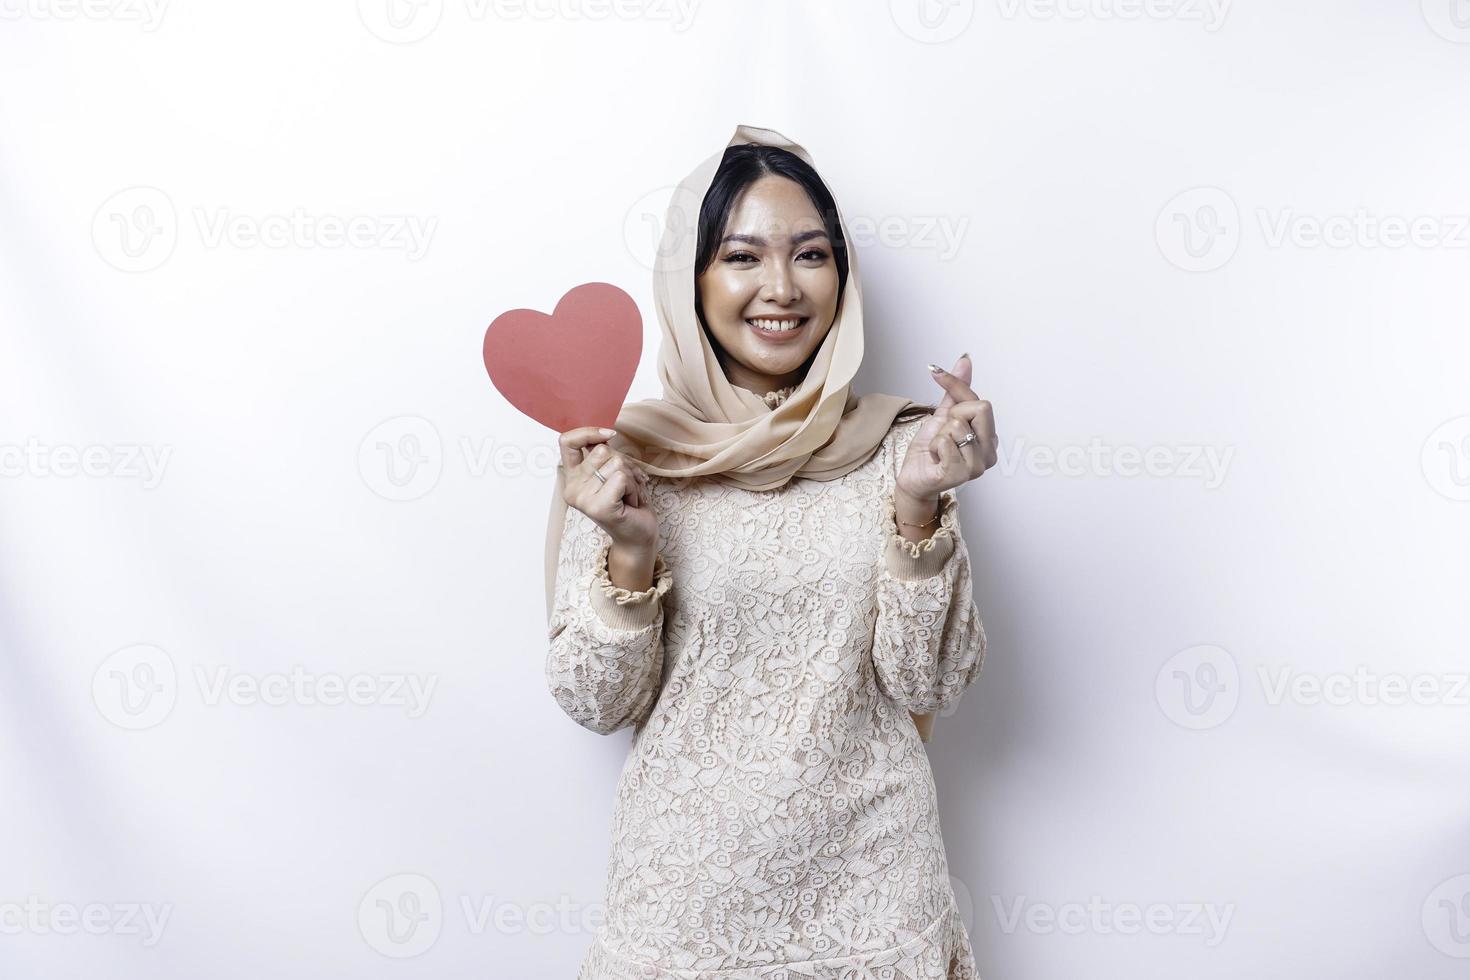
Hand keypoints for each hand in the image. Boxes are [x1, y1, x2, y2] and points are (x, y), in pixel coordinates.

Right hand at [558, 427, 657, 552]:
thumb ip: (604, 455)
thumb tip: (605, 434)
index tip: (609, 434)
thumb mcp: (612, 472)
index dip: (588, 432)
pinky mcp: (599, 507)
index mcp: (572, 478)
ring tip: (628, 496)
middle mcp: (572, 489)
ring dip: (631, 478)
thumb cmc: (628, 503)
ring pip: (616, 463)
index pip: (567, 442)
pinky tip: (631, 503)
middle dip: (623, 463)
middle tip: (625, 485)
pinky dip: (634, 488)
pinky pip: (622, 478)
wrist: (638, 536)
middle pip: (601, 450)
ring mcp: (584, 499)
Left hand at [896, 353, 997, 502]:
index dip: (955, 385)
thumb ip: (957, 390)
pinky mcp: (961, 475)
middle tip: (944, 434)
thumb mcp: (944, 414)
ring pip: (958, 426)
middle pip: (980, 408)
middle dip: (952, 416)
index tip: (935, 373)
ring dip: (940, 435)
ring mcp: (978, 466)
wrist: (914, 477)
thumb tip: (965, 359)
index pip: (981, 401)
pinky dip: (934, 447)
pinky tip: (936, 458)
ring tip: (939, 449)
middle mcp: (989, 453)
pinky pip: (946, 443)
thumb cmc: (930, 450)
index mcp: (989, 438)